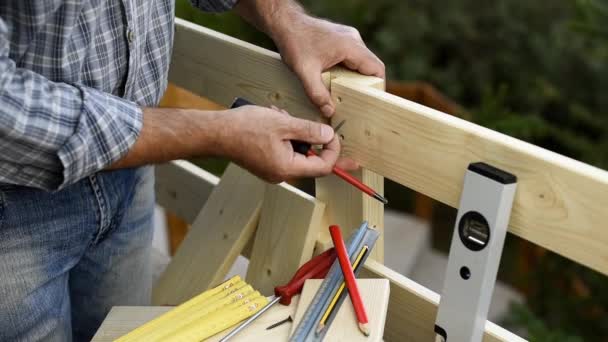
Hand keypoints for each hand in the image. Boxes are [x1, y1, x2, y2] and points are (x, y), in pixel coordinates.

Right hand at [217, 105, 355, 182]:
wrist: (214, 133)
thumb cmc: (244, 128)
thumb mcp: (283, 124)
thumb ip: (309, 130)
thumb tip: (328, 135)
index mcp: (287, 168)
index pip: (323, 166)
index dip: (333, 150)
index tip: (332, 134)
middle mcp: (281, 174)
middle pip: (310, 159)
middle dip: (309, 136)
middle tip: (299, 119)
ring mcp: (272, 169)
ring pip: (296, 151)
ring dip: (294, 131)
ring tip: (280, 116)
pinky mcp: (265, 163)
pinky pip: (284, 150)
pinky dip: (283, 135)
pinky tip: (273, 120)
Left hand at [272, 14, 384, 116]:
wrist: (286, 23)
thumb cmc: (295, 42)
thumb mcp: (304, 72)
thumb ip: (317, 93)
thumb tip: (329, 111)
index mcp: (350, 46)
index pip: (376, 68)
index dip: (377, 86)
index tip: (370, 100)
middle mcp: (354, 39)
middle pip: (371, 66)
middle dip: (365, 84)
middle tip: (356, 101)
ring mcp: (349, 37)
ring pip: (362, 61)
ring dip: (356, 76)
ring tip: (345, 92)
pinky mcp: (342, 38)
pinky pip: (354, 56)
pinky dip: (349, 69)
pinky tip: (337, 79)